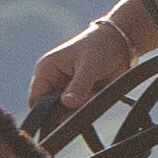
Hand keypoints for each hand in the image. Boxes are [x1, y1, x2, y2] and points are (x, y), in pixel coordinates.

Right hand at [26, 10, 146, 120]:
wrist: (121, 43)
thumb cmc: (100, 46)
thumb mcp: (90, 66)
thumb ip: (79, 86)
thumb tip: (67, 103)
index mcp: (46, 70)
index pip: (35, 100)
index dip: (45, 113)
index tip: (65, 114)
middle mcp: (52, 81)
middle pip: (50, 110)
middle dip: (66, 112)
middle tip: (85, 101)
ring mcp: (65, 89)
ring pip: (65, 112)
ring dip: (78, 111)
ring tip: (93, 93)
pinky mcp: (78, 95)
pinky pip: (77, 111)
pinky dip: (86, 109)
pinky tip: (95, 96)